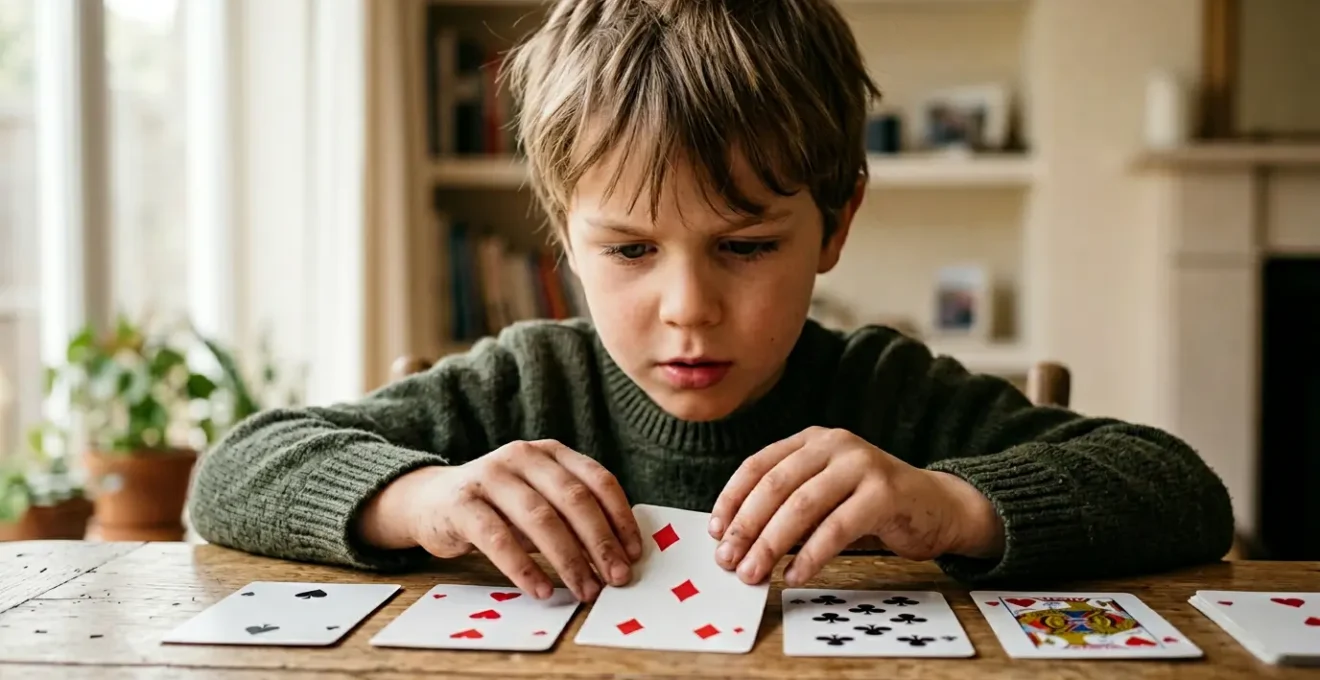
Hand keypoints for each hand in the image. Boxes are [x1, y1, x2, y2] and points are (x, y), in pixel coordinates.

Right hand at [357, 440, 641, 601]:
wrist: (431, 502)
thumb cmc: (499, 508)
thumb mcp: (539, 503)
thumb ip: (572, 518)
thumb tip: (618, 556)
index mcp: (550, 452)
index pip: (597, 479)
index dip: (620, 517)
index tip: (633, 553)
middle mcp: (522, 456)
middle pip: (573, 498)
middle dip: (600, 542)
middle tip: (616, 578)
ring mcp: (490, 476)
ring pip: (539, 517)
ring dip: (568, 559)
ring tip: (584, 590)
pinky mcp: (462, 503)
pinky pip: (498, 538)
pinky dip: (523, 568)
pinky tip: (542, 590)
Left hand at [707, 426, 1003, 586]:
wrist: (937, 506)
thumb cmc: (871, 506)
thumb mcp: (825, 496)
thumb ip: (789, 505)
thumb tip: (738, 540)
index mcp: (812, 440)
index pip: (758, 465)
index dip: (732, 499)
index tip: (716, 532)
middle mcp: (835, 444)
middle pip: (775, 485)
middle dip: (746, 527)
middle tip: (729, 560)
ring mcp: (861, 464)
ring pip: (802, 505)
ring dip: (771, 544)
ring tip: (754, 573)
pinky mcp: (885, 492)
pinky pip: (837, 527)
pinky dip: (811, 555)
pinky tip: (795, 575)